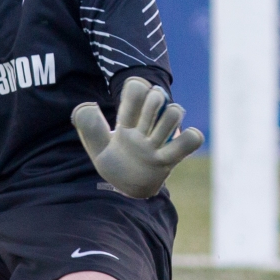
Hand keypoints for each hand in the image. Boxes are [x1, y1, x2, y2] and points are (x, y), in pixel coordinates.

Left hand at [72, 77, 203, 198]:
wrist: (127, 188)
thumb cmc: (114, 165)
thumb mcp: (97, 147)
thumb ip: (91, 128)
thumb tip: (88, 107)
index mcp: (129, 121)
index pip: (137, 91)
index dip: (136, 91)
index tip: (127, 112)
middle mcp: (147, 127)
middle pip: (157, 98)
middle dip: (153, 102)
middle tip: (142, 122)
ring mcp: (160, 141)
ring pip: (173, 115)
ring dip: (169, 119)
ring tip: (156, 135)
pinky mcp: (170, 159)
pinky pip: (188, 142)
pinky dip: (191, 137)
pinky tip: (183, 140)